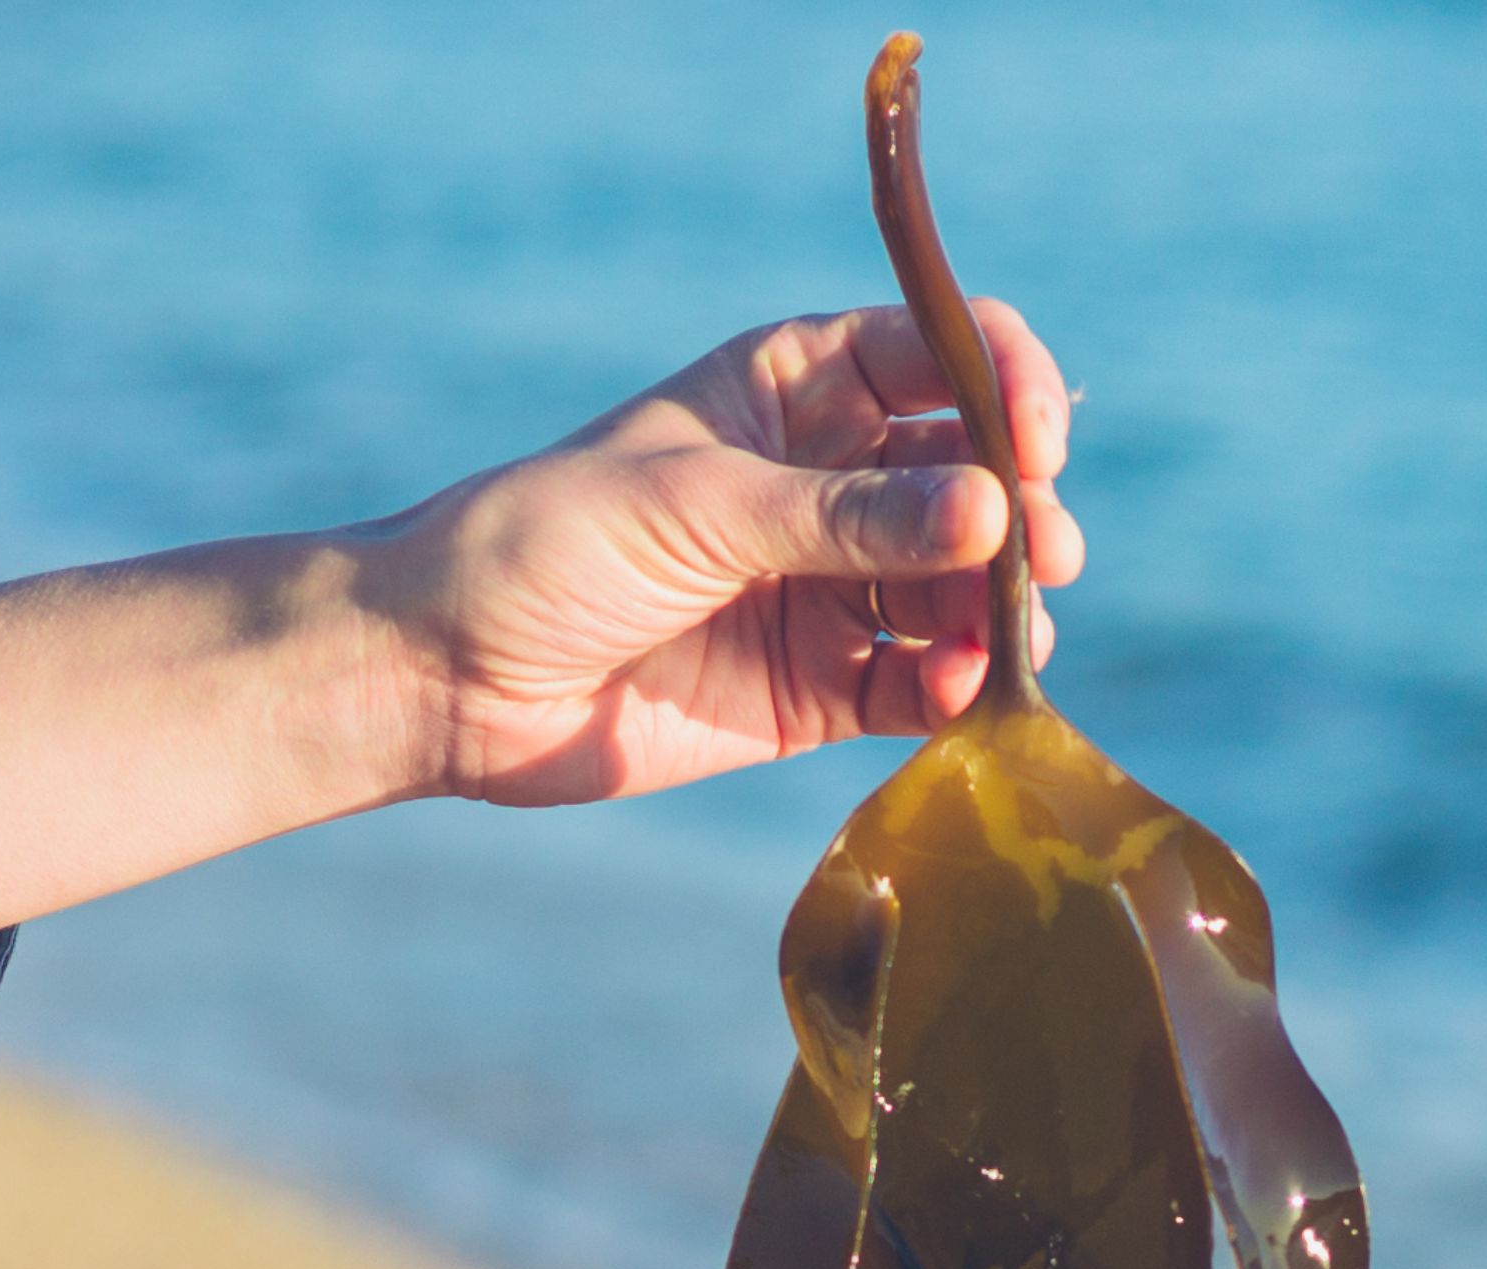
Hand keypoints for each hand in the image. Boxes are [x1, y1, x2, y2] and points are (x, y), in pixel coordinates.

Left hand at [0, 304, 1081, 931]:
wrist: (445, 676)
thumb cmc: (546, 545)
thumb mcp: (700, 507)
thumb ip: (850, 517)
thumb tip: (997, 514)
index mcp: (793, 387)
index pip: (941, 355)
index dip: (1007, 386)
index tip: (1035, 448)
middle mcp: (826, 480)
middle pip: (975, 475)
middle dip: (1025, 510)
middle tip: (1041, 555)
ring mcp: (828, 587)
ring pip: (964, 585)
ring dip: (1001, 608)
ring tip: (999, 640)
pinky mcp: (817, 690)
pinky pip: (922, 685)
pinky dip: (958, 691)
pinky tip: (960, 695)